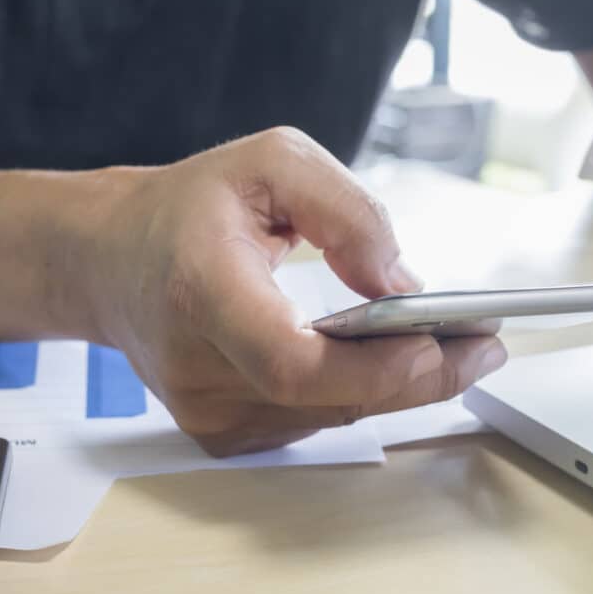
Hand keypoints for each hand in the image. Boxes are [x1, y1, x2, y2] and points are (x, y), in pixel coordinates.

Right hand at [85, 127, 506, 455]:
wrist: (109, 260)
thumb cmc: (187, 207)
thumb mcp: (271, 162)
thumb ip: (345, 210)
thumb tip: (401, 286)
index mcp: (201, 292)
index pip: (292, 361)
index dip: (374, 366)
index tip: (440, 343)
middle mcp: (197, 368)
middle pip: (327, 400)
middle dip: (419, 378)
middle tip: (483, 349)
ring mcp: (205, 412)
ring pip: (329, 416)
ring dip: (398, 387)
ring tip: (454, 349)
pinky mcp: (219, 431)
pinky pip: (310, 421)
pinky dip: (358, 394)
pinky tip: (392, 363)